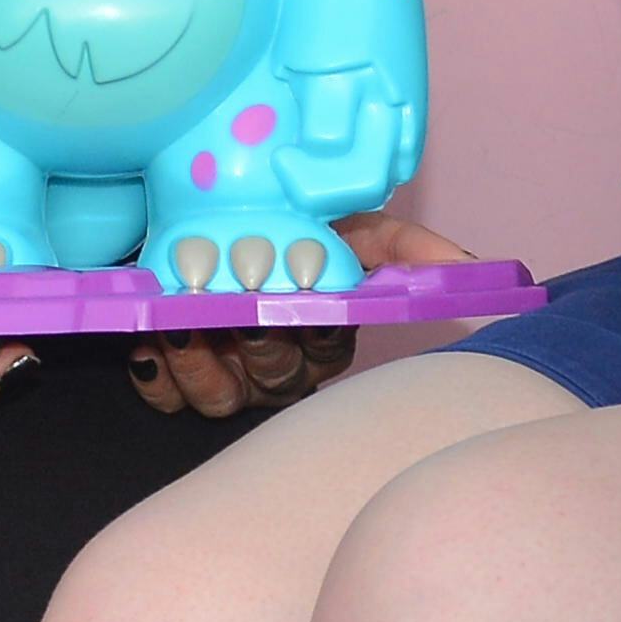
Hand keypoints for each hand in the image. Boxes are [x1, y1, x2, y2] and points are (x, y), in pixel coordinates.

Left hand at [122, 202, 466, 419]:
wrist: (187, 222)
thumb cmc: (276, 223)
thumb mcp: (344, 224)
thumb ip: (404, 245)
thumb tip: (472, 265)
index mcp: (325, 338)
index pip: (329, 345)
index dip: (310, 325)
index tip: (293, 294)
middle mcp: (282, 370)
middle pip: (274, 373)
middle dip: (250, 334)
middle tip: (226, 298)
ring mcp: (230, 385)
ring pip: (221, 397)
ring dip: (197, 356)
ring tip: (178, 320)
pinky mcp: (174, 388)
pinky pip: (167, 399)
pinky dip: (155, 371)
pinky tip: (148, 340)